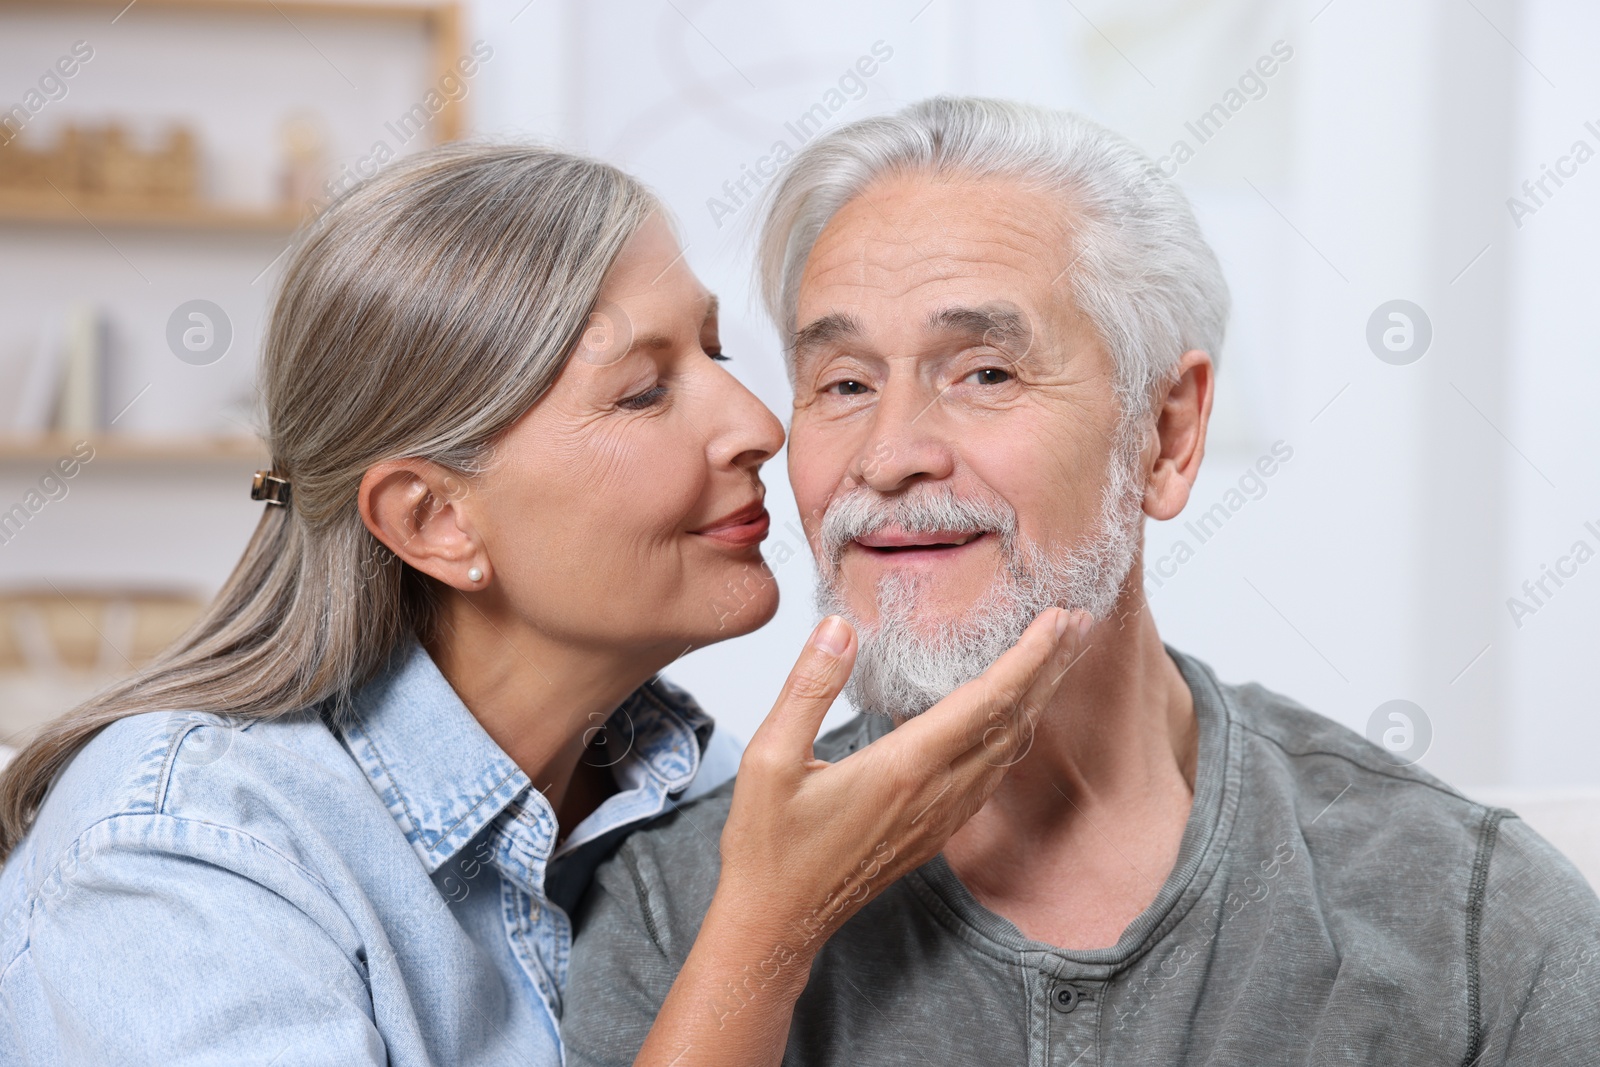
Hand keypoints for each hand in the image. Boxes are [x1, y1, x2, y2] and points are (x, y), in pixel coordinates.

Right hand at [715, 605, 1091, 962]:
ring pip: (1007, 750)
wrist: (778, 923)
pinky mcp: (933, 830)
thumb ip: (809, 688)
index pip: (986, 702)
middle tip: (1080, 622)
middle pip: (1013, 722)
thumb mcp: (770, 758)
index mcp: (904, 768)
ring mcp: (939, 816)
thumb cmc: (769, 845)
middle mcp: (935, 793)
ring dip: (1035, 700)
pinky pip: (989, 775)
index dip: (1029, 657)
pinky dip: (1011, 735)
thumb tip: (839, 627)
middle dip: (1050, 668)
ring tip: (1055, 658)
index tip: (1059, 618)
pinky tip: (1011, 720)